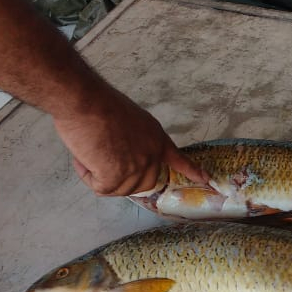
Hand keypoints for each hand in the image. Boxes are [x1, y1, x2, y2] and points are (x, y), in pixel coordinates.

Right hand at [52, 87, 207, 195]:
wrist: (85, 102)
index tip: (206, 179)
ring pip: (118, 188)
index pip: (178, 158)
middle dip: (120, 176)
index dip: (191, 170)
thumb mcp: (130, 121)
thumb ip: (134, 141)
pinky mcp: (116, 178)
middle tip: (101, 158)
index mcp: (156, 138)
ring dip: (100, 175)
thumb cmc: (98, 105)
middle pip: (142, 183)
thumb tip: (120, 154)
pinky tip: (84, 157)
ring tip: (90, 150)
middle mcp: (152, 155)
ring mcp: (137, 168)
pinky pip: (100, 188)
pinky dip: (88, 176)